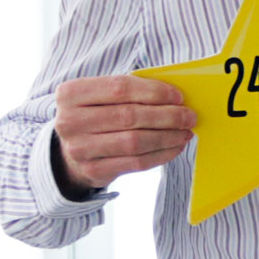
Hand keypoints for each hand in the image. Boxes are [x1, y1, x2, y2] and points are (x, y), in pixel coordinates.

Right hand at [54, 74, 196, 191]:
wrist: (73, 150)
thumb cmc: (97, 114)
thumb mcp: (102, 96)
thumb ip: (130, 91)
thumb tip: (175, 97)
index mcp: (71, 94)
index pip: (120, 88)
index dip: (154, 91)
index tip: (178, 96)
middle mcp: (69, 121)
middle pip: (129, 116)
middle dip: (167, 116)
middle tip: (189, 116)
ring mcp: (79, 149)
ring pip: (135, 141)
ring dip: (167, 136)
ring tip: (185, 131)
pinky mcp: (93, 171)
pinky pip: (136, 163)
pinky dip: (161, 154)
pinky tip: (174, 146)